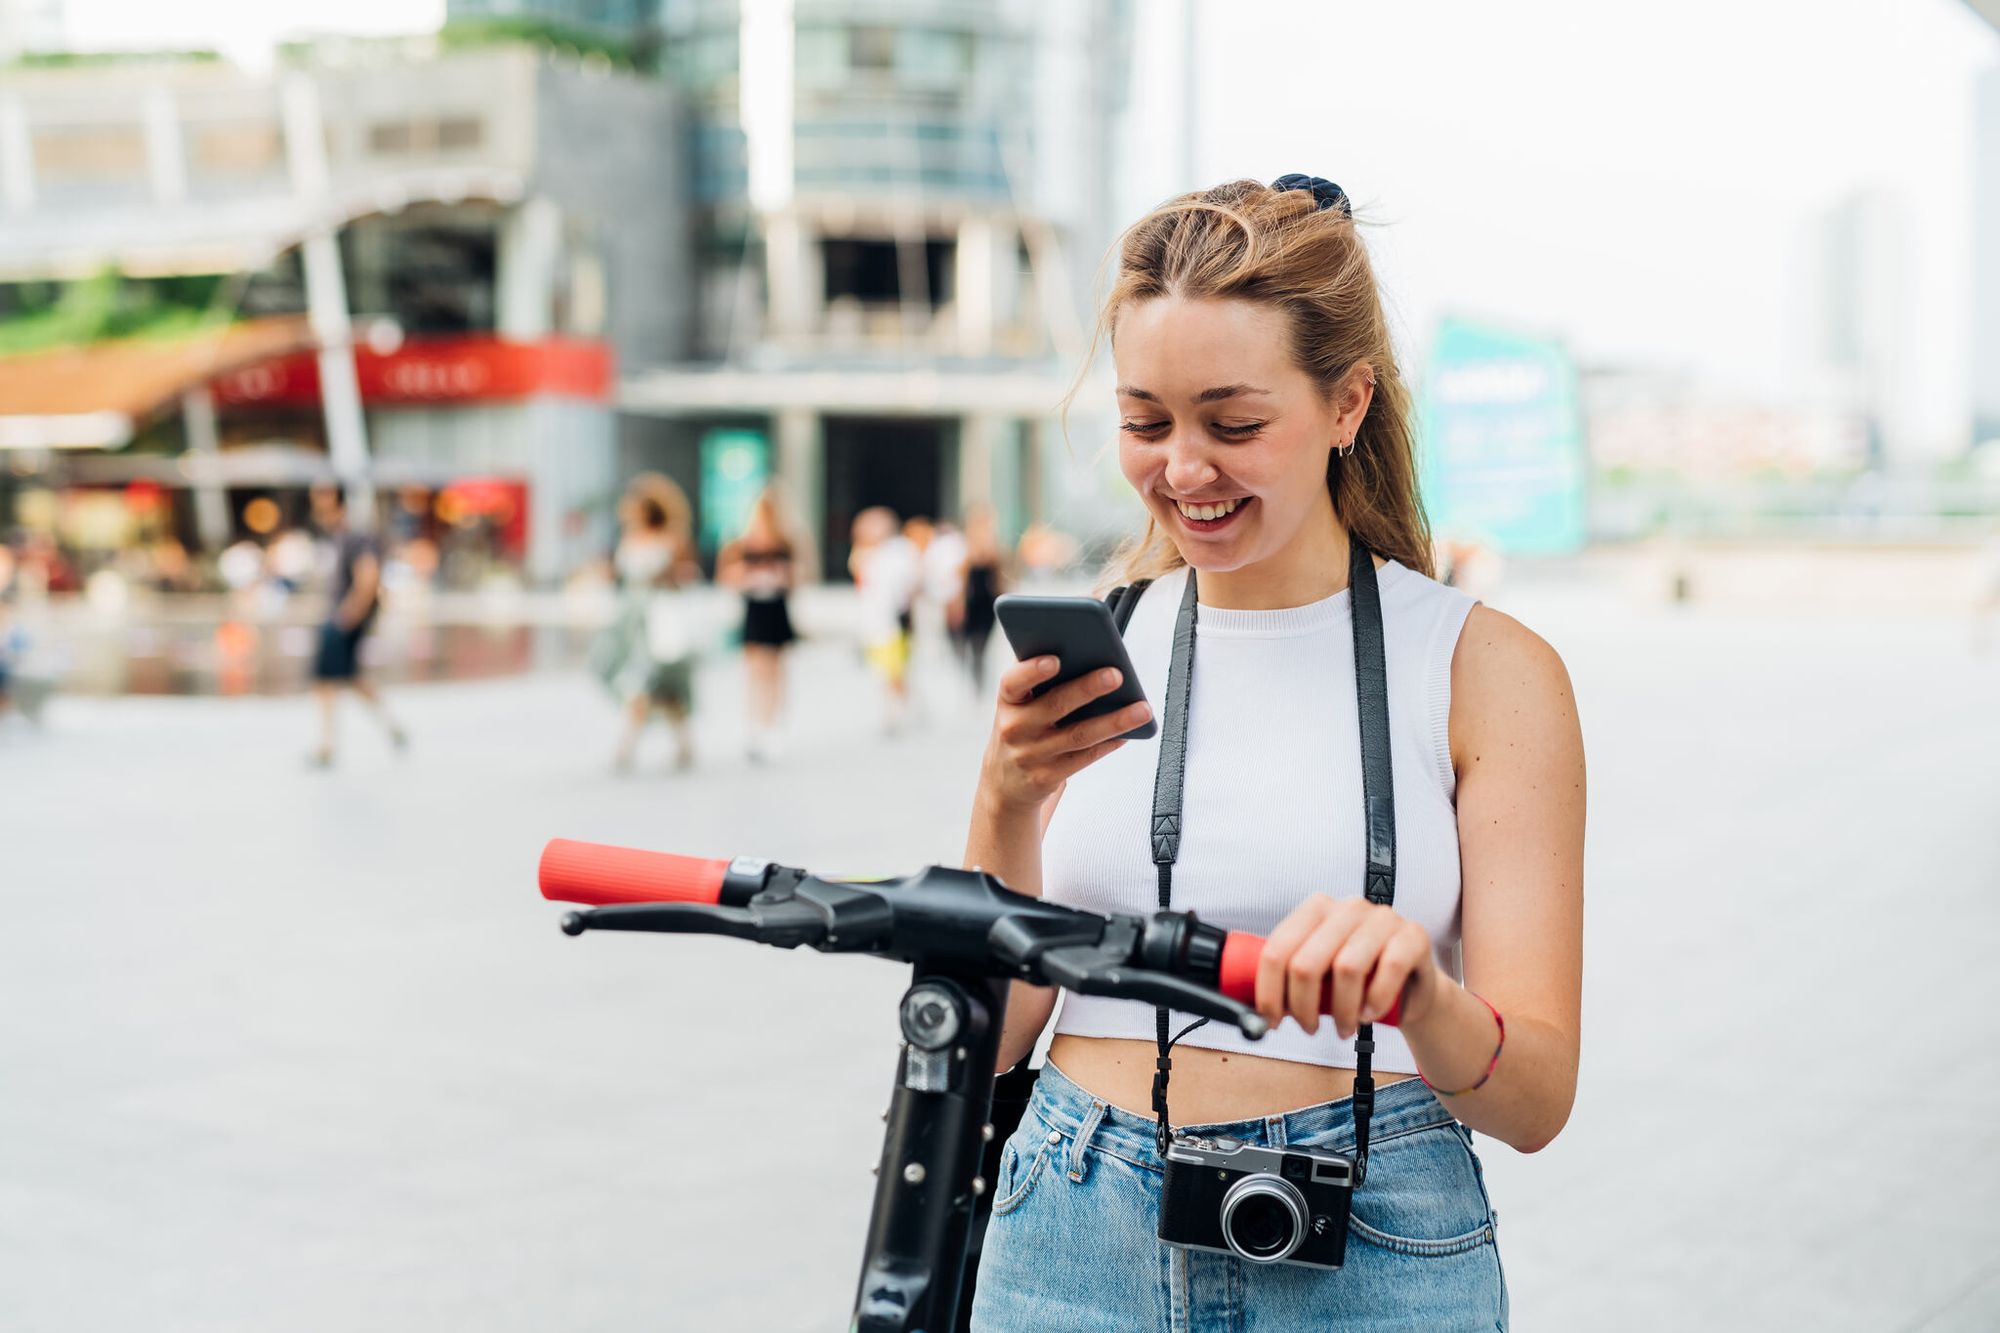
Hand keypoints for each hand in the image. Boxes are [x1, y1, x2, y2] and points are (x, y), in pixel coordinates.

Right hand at [979, 657, 1151, 812]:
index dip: (1032, 671)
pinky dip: (1109, 743)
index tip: (1055, 660)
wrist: (1005, 783)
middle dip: (1087, 689)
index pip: (1013, 683)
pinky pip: (1085, 758)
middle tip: (1116, 675)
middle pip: (1055, 706)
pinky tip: (1129, 733)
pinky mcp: (1047, 777)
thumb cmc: (1022, 729)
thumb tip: (1092, 661)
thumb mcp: (1019, 707)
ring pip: (1079, 735)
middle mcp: (1015, 728)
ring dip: (1114, 721)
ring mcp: (1031, 755)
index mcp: (1008, 702)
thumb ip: (1043, 685)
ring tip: (1142, 709)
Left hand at [1253, 894, 1442, 1037]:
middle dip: (1302, 1007)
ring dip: (1341, 1011)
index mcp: (1315, 910)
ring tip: (1344, 1026)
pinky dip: (1374, 1001)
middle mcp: (1346, 907)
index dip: (1268, 992)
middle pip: (1306, 962)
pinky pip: (1389, 969)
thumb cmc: (1357, 980)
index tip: (1272, 1020)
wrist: (1412, 984)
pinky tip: (1370, 1014)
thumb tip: (1246, 1012)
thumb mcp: (1319, 973)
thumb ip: (1288, 978)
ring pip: (1346, 968)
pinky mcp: (1412, 935)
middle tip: (1309, 1028)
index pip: (1277, 949)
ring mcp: (1381, 918)